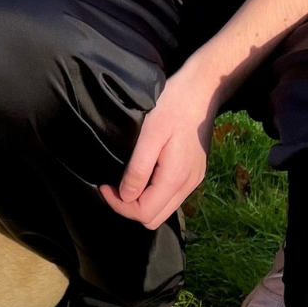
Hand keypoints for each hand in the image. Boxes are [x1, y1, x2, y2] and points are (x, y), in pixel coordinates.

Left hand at [99, 59, 220, 230]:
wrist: (202, 89)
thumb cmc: (173, 105)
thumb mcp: (150, 133)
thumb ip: (138, 169)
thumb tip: (125, 196)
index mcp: (176, 177)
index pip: (144, 213)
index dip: (120, 205)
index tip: (105, 185)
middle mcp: (188, 185)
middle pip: (154, 217)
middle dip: (129, 208)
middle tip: (112, 186)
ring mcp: (194, 180)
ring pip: (164, 209)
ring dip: (142, 201)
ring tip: (126, 180)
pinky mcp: (195, 172)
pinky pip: (172, 196)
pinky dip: (154, 193)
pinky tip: (144, 174)